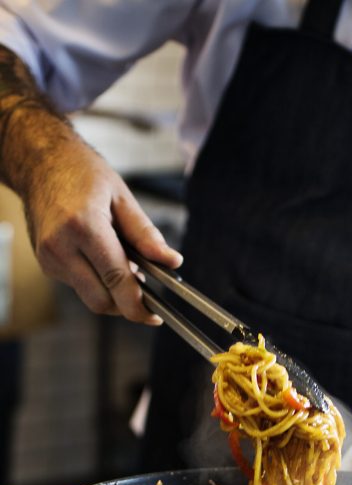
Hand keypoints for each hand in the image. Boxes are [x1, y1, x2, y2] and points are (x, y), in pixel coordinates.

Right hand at [24, 135, 181, 323]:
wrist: (41, 163)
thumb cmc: (82, 173)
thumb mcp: (122, 197)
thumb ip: (146, 235)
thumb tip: (172, 262)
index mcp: (83, 226)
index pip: (116, 280)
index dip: (139, 305)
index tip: (155, 316)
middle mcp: (60, 246)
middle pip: (101, 301)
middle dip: (126, 305)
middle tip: (146, 294)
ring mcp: (49, 258)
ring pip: (90, 297)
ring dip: (112, 292)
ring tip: (124, 266)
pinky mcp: (46, 264)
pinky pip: (79, 286)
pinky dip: (97, 282)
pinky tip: (103, 260)